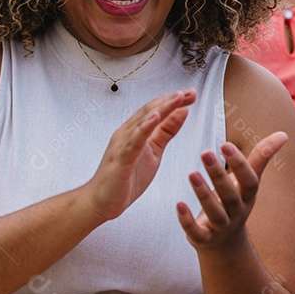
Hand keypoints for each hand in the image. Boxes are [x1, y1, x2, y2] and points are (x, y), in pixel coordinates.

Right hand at [87, 90, 195, 221]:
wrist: (101, 201)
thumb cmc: (127, 176)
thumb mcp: (155, 151)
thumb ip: (166, 132)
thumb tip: (182, 112)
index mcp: (136, 132)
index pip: (156, 110)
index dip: (173, 101)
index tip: (192, 94)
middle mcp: (127, 134)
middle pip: (150, 112)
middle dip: (171, 101)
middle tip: (190, 92)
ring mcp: (122, 146)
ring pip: (143, 123)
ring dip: (161, 109)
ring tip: (177, 98)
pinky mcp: (120, 160)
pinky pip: (133, 142)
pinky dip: (144, 128)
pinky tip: (155, 118)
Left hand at [177, 131, 287, 249]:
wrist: (226, 243)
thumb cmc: (236, 201)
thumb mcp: (249, 181)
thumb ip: (261, 157)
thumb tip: (283, 134)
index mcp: (248, 195)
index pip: (249, 180)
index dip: (239, 164)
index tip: (226, 145)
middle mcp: (237, 211)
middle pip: (230, 194)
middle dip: (218, 174)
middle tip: (205, 152)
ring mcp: (221, 227)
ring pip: (214, 212)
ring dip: (203, 194)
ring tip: (191, 174)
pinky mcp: (204, 239)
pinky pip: (197, 232)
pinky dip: (187, 220)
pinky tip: (179, 205)